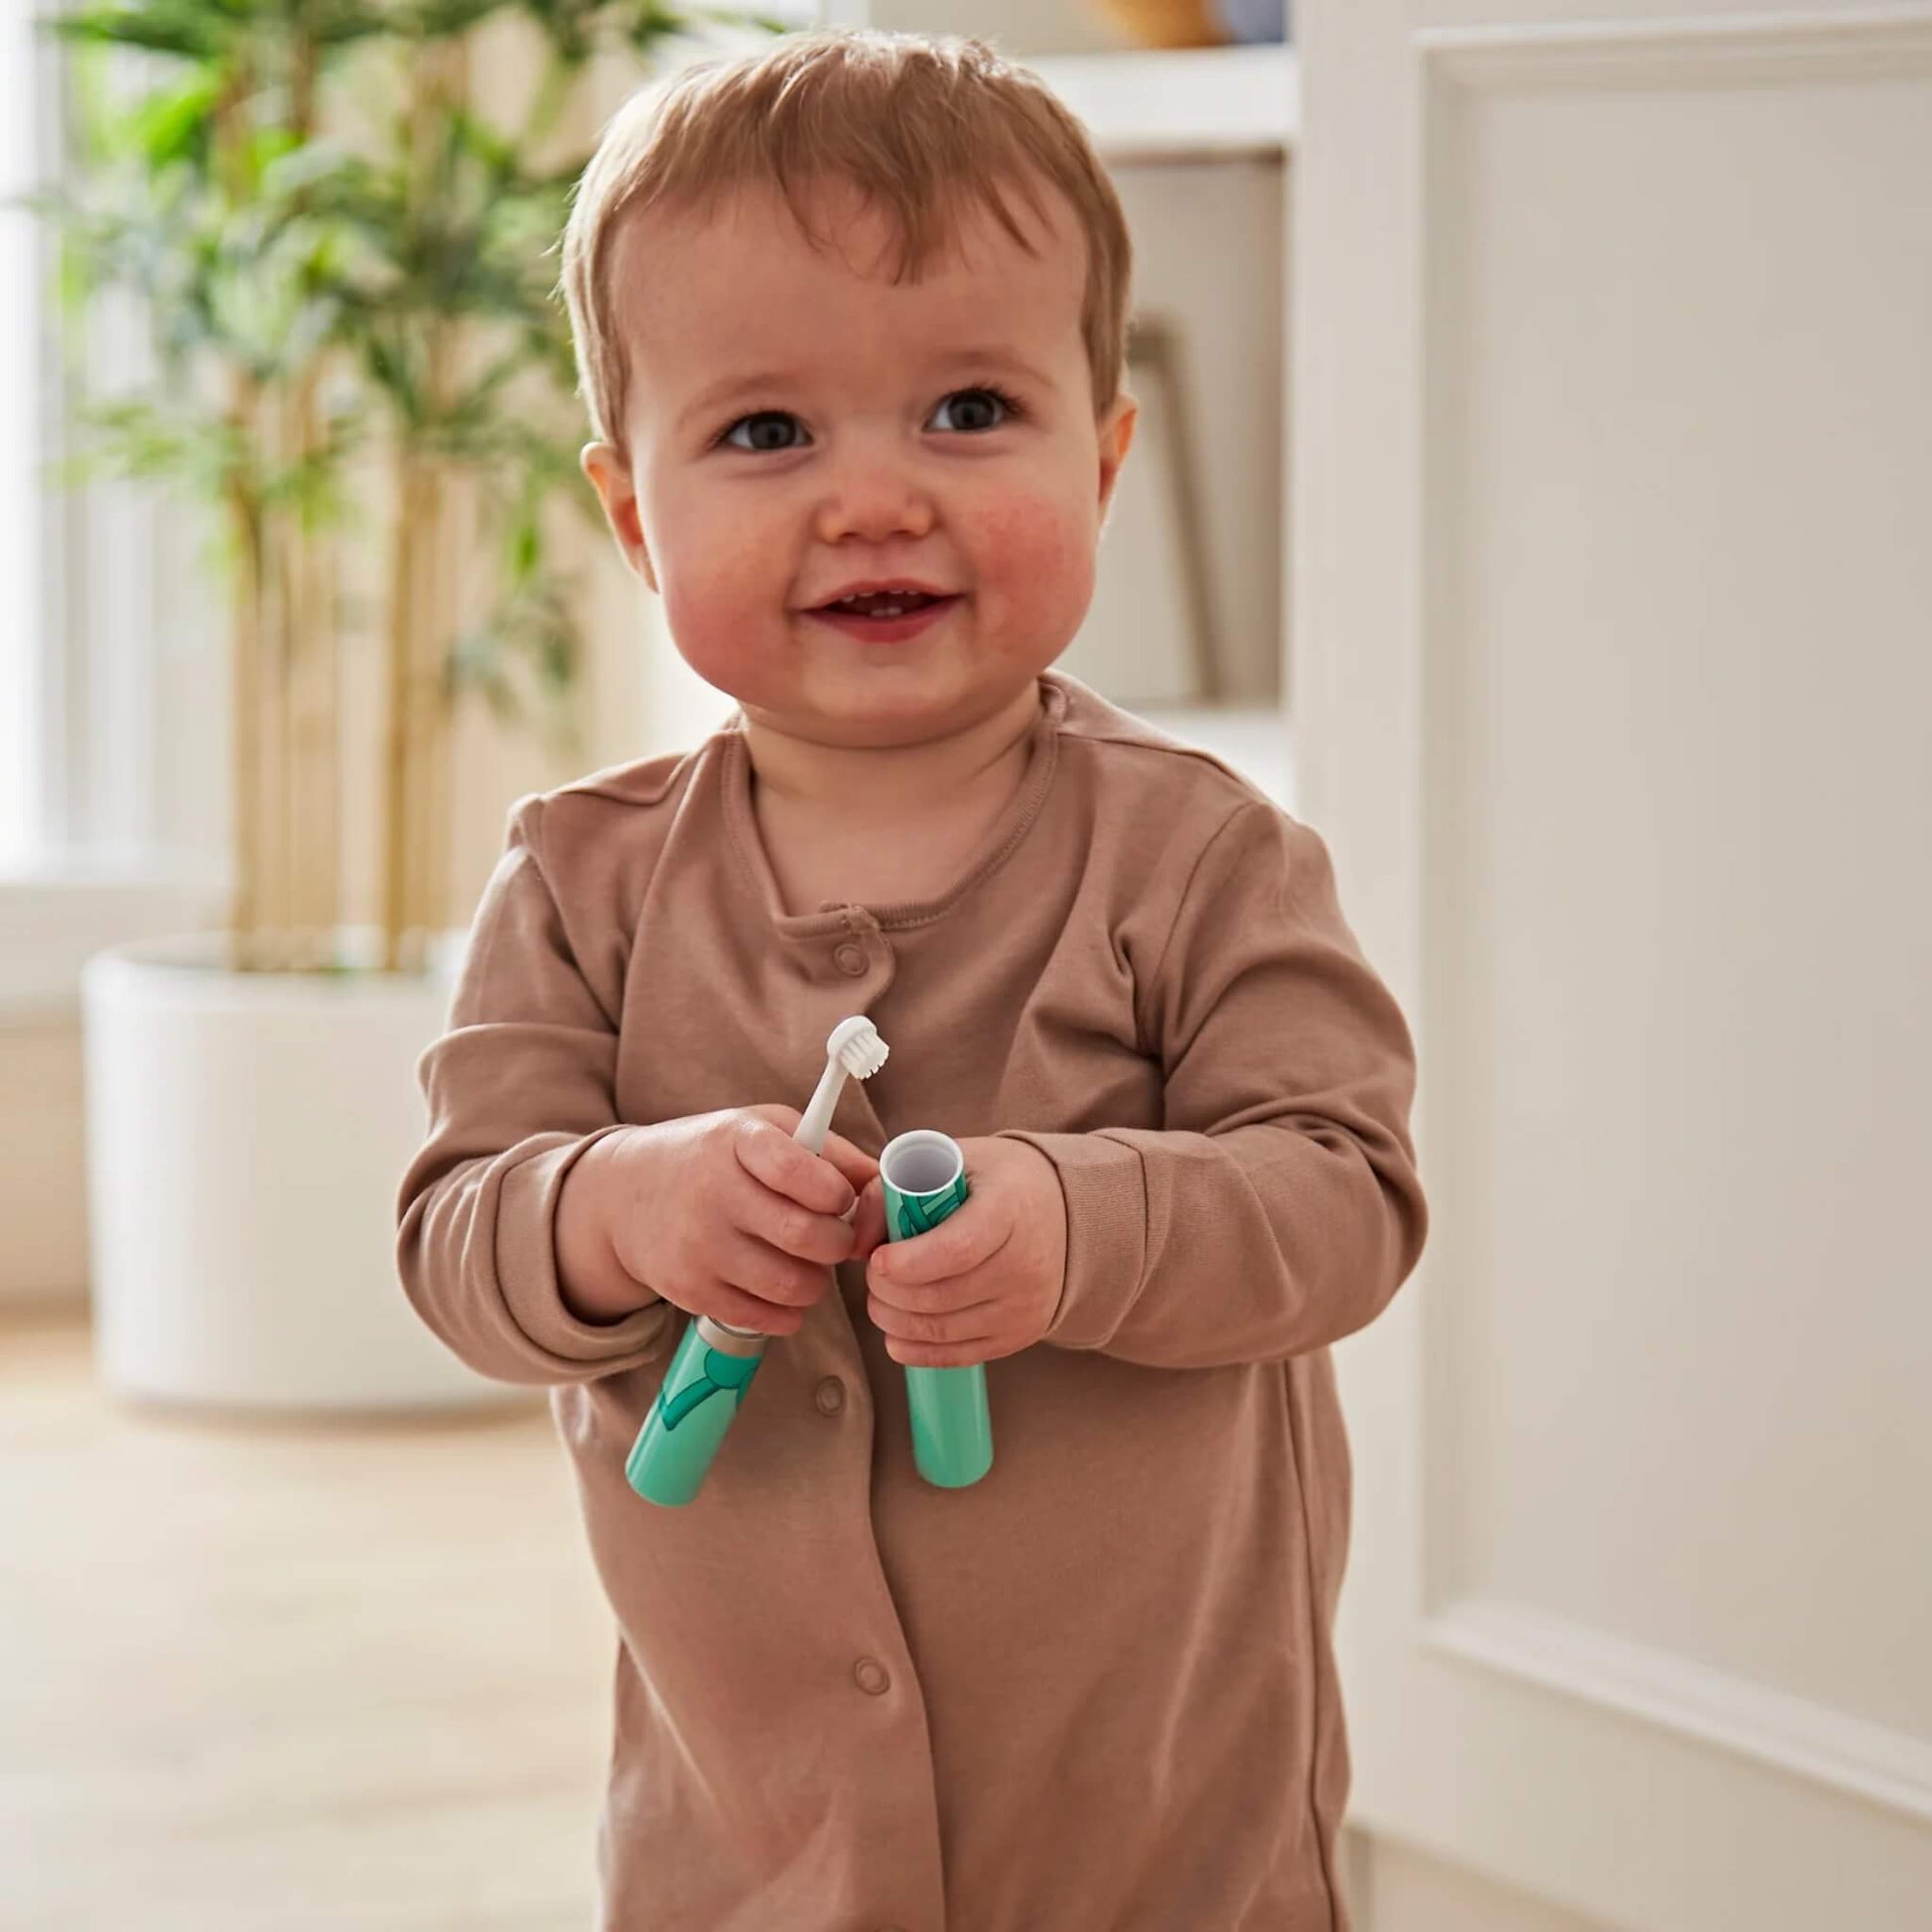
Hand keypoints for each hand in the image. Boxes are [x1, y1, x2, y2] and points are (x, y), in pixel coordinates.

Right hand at [556, 1105, 877, 1332]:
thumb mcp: (764, 1130)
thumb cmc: (715, 1157)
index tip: (839, 1199)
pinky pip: (767, 1318)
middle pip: (806, 1236)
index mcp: (736, 1140)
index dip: (837, 1193)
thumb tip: (890, 1185)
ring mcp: (698, 1246)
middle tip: (836, 1238)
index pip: (800, 1170)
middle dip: (838, 1244)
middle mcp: (711, 1192)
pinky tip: (784, 1286)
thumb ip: (830, 1153)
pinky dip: (791, 1311)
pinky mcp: (690, 1291)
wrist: (625, 1196)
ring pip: (792, 1284)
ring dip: (818, 1281)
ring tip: (809, 1262)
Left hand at [851, 1137, 1066, 1366]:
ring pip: (942, 1329)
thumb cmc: (995, 1182)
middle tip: (872, 1274)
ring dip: (895, 1319)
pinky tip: (895, 1331)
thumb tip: (856, 1242)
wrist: (1063, 1214)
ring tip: (880, 1298)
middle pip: (941, 1296)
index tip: (877, 1259)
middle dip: (888, 1291)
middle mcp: (1025, 1264)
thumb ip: (892, 1190)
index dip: (908, 1262)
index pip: (956, 1250)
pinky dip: (915, 1349)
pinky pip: (957, 1356)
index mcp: (1009, 1209)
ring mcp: (1024, 1306)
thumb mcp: (948, 1161)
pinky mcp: (1019, 1335)